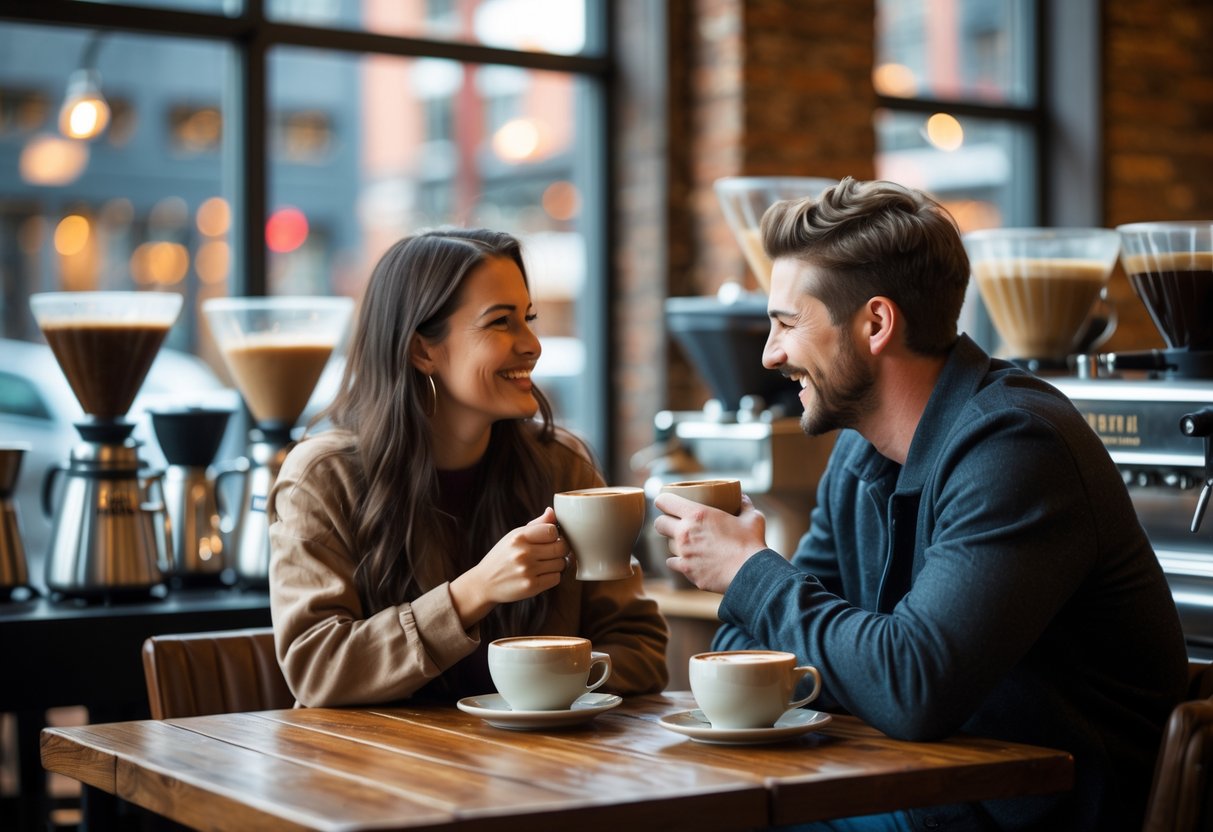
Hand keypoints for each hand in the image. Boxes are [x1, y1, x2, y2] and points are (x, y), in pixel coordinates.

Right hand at [450, 507, 568, 627]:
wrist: (484, 583)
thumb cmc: (503, 556)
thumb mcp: (514, 536)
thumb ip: (536, 524)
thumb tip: (552, 511)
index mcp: (519, 537)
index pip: (552, 530)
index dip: (556, 535)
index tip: (551, 539)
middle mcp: (523, 552)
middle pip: (561, 547)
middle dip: (561, 550)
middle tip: (554, 552)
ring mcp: (527, 570)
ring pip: (561, 564)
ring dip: (557, 564)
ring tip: (545, 564)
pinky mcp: (531, 586)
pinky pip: (556, 578)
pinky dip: (553, 577)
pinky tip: (542, 574)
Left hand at [652, 493, 767, 593]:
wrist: (750, 573)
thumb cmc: (751, 543)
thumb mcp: (752, 518)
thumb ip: (745, 505)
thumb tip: (742, 497)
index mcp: (697, 514)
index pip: (664, 501)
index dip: (663, 501)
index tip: (667, 503)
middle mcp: (685, 532)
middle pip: (659, 523)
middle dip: (665, 522)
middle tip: (675, 524)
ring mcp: (683, 553)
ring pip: (666, 544)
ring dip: (674, 543)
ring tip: (686, 544)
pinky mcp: (686, 570)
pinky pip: (673, 563)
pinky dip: (679, 561)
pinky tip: (688, 561)